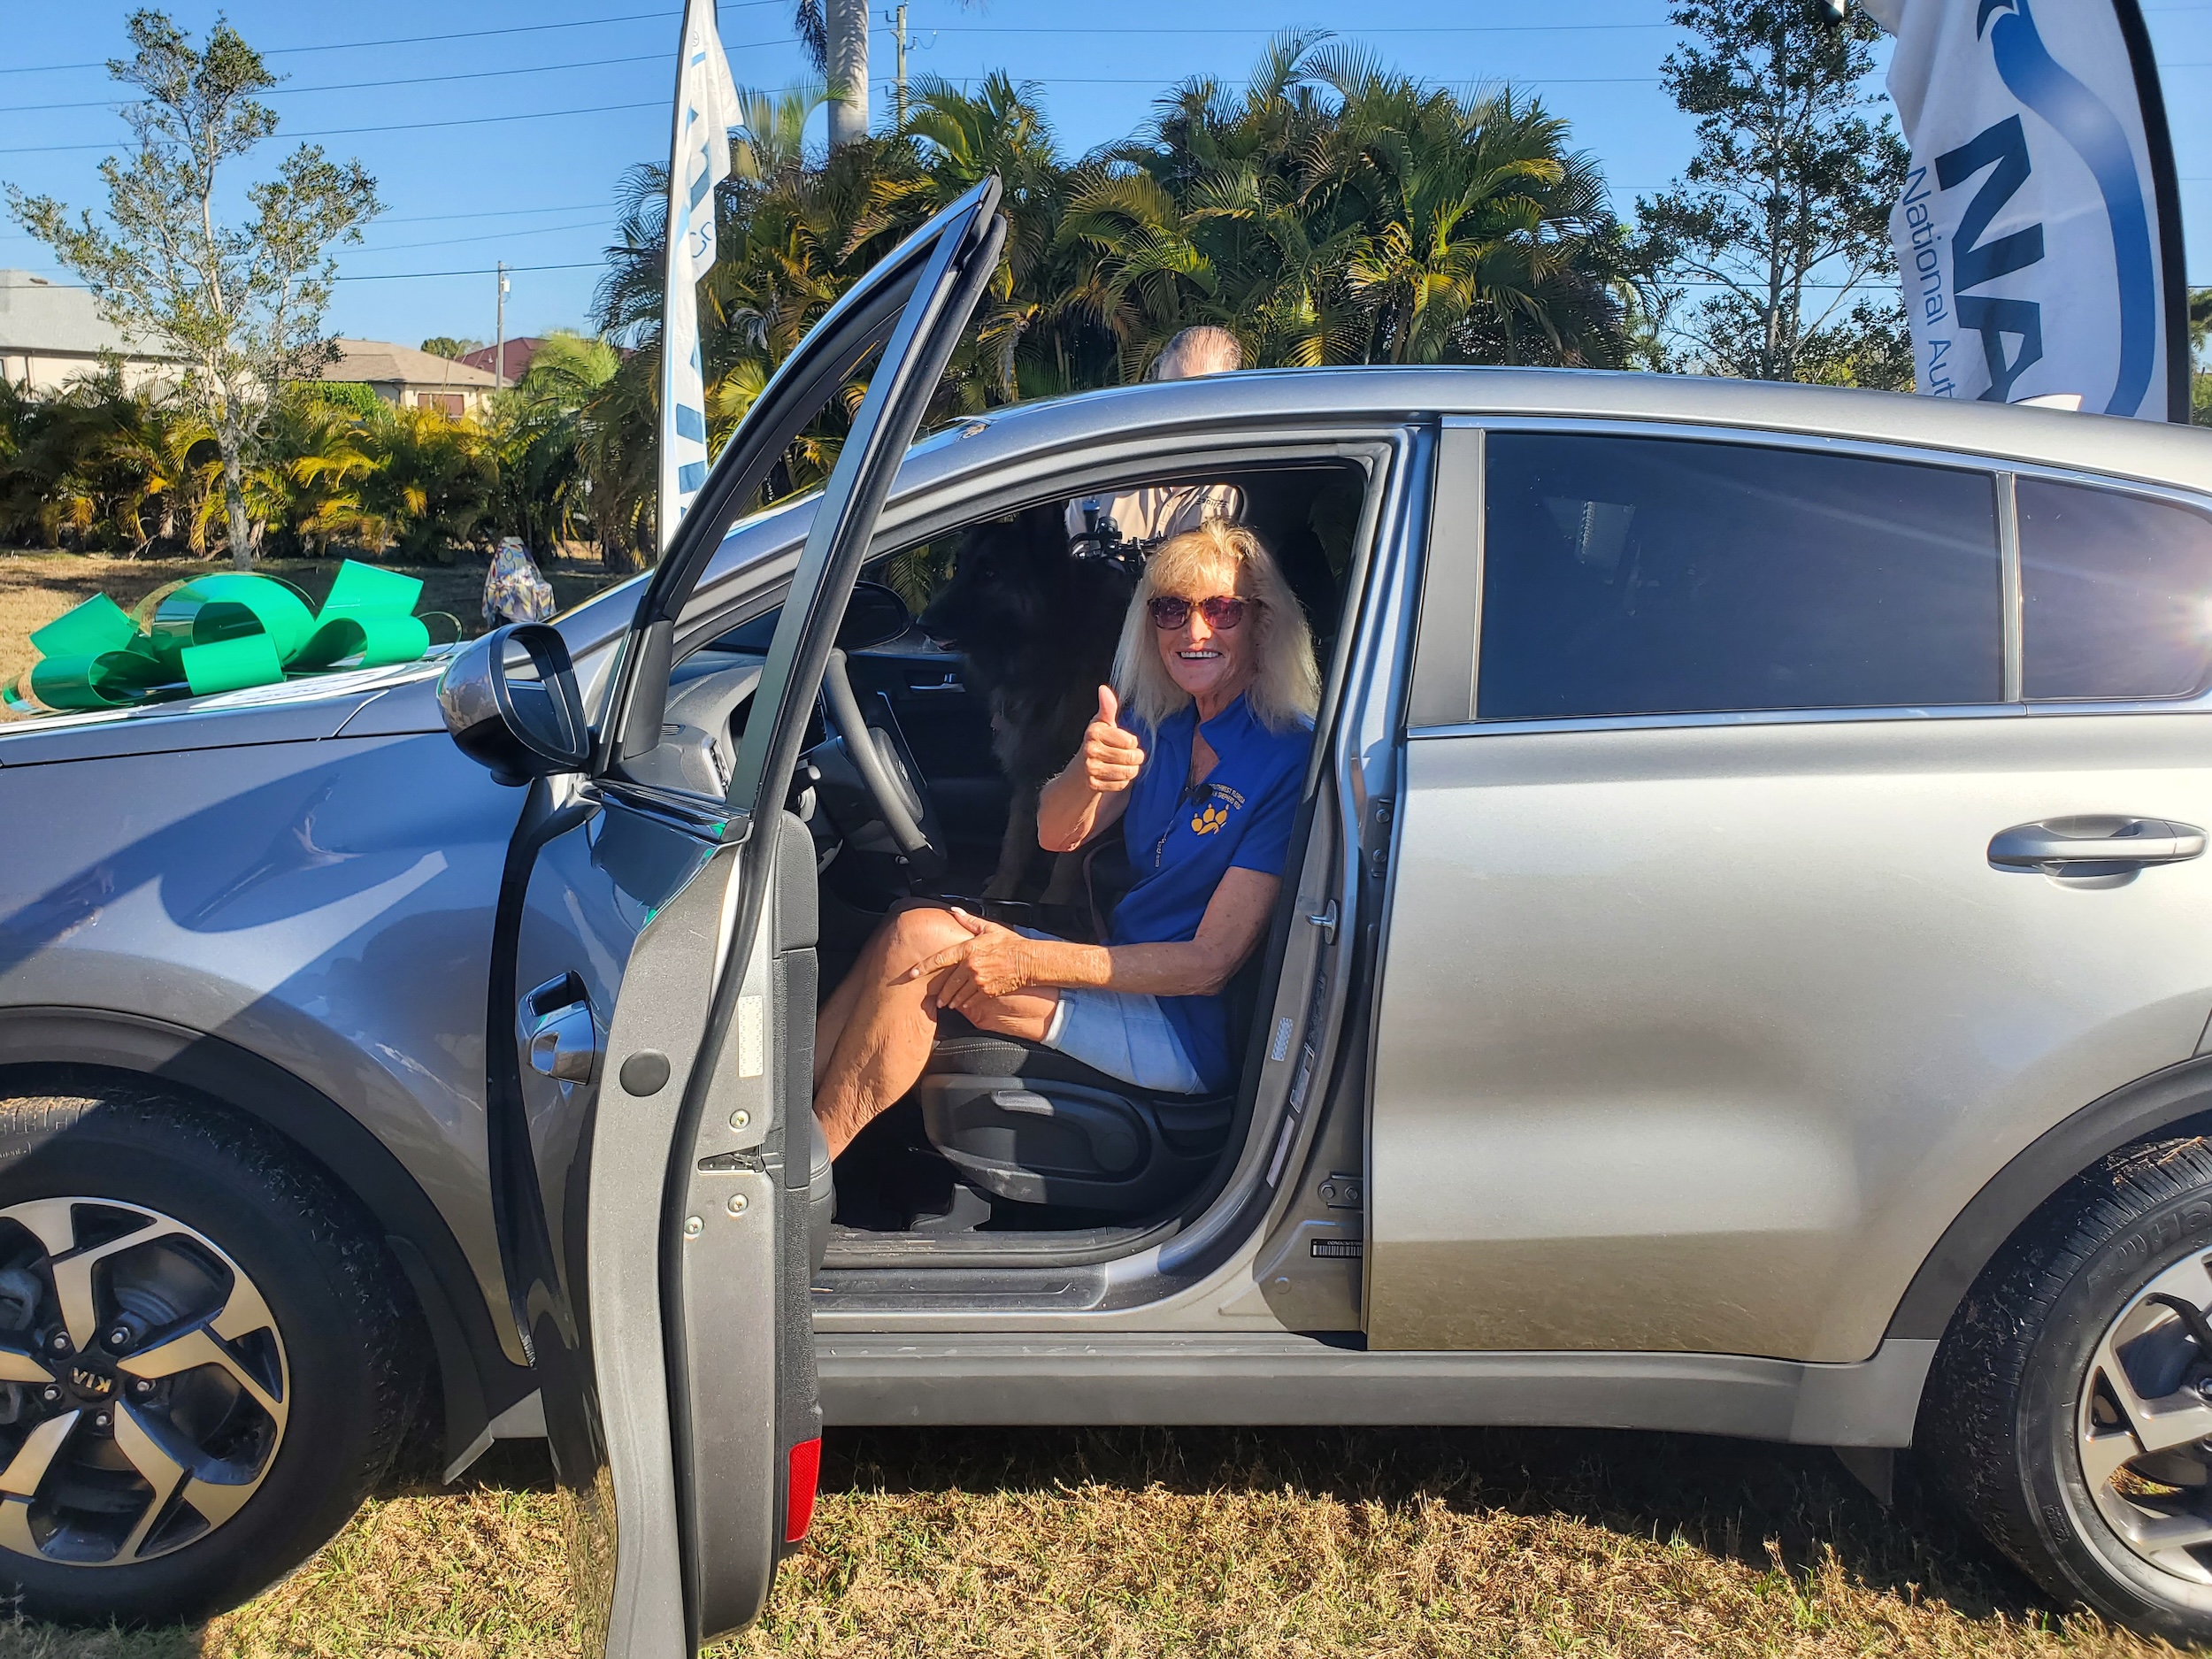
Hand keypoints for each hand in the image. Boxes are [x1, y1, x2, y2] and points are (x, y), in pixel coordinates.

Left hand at [903, 908, 1037, 1013]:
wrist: (1029, 961)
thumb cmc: (1010, 944)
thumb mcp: (990, 929)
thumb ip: (969, 920)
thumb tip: (954, 910)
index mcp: (969, 949)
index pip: (940, 958)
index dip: (924, 967)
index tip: (911, 973)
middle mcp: (971, 965)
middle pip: (948, 983)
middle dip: (941, 993)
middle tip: (936, 999)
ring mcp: (979, 980)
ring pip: (958, 994)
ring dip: (951, 1000)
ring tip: (947, 1003)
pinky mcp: (987, 991)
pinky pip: (971, 1000)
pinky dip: (965, 1003)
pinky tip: (963, 1004)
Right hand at [1077, 685, 1144, 794]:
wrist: (1079, 771)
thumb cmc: (1097, 743)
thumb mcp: (1102, 724)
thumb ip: (1107, 708)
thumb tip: (1103, 689)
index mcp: (1095, 732)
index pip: (1130, 741)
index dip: (1132, 743)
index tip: (1125, 743)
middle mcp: (1090, 749)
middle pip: (1130, 758)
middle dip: (1135, 759)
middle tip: (1129, 757)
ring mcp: (1090, 768)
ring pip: (1127, 772)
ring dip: (1130, 771)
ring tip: (1123, 766)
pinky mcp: (1093, 784)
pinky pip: (1120, 785)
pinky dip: (1121, 782)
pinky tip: (1114, 776)